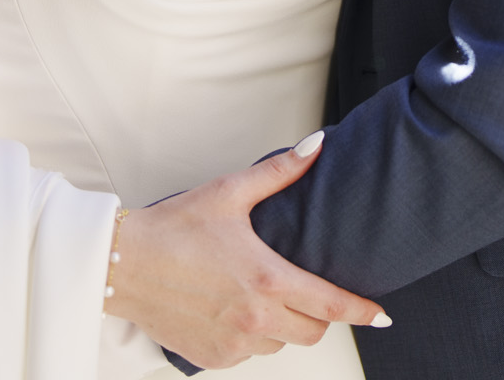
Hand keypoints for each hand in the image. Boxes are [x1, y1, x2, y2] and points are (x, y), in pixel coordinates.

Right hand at [110, 132, 389, 368]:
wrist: (120, 265)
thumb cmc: (173, 228)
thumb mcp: (229, 193)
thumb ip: (280, 172)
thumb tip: (317, 145)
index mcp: (267, 280)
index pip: (333, 305)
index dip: (363, 312)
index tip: (383, 316)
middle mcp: (255, 318)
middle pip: (313, 330)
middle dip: (318, 314)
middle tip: (302, 289)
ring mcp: (233, 343)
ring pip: (281, 344)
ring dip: (282, 325)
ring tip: (257, 293)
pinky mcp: (212, 357)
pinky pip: (249, 353)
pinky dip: (250, 335)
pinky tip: (231, 309)